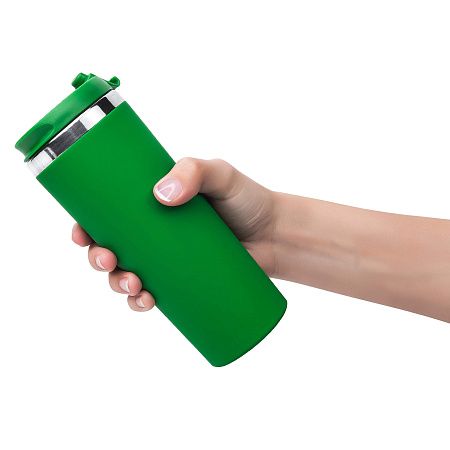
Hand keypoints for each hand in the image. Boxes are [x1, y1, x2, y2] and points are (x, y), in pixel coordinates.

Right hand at [72, 158, 277, 311]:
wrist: (276, 234)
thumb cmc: (248, 200)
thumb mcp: (220, 174)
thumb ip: (194, 170)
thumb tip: (161, 195)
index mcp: (154, 205)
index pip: (110, 214)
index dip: (86, 226)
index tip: (80, 234)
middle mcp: (156, 233)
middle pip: (112, 248)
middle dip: (99, 260)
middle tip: (110, 262)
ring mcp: (169, 259)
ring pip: (128, 275)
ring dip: (117, 285)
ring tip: (134, 286)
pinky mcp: (185, 281)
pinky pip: (154, 294)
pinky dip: (141, 302)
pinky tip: (144, 303)